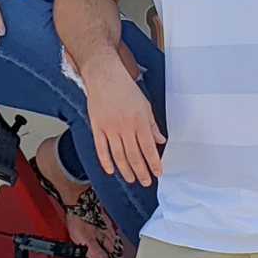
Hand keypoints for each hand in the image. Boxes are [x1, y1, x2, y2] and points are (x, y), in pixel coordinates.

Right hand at [83, 54, 163, 184]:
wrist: (104, 76)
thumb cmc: (125, 88)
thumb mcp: (145, 105)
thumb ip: (152, 124)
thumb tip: (160, 140)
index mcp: (139, 121)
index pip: (148, 148)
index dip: (153, 163)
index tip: (158, 172)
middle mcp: (125, 127)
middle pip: (134, 155)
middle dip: (141, 171)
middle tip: (146, 182)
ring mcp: (109, 129)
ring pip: (118, 156)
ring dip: (126, 170)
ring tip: (132, 179)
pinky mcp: (97, 128)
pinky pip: (101, 149)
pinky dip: (106, 162)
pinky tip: (111, 171)